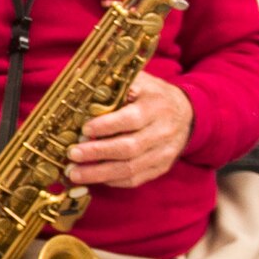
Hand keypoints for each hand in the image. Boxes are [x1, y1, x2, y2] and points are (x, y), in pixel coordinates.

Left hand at [67, 72, 194, 187]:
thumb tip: (79, 78)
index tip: (84, 129)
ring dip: (99, 173)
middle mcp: (164, 131)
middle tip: (72, 154)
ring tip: (74, 173)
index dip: (106, 126)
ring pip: (131, 168)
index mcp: (157, 106)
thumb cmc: (151, 95)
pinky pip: (136, 179)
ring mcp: (165, 152)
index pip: (132, 119)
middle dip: (97, 153)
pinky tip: (93, 178)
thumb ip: (113, 83)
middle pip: (130, 148)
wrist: (186, 113)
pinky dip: (112, 180)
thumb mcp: (138, 81)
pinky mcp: (162, 167)